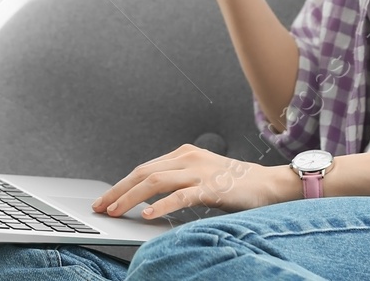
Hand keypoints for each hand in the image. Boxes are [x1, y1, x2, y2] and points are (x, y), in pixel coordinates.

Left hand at [90, 143, 296, 219]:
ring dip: (130, 197)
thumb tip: (148, 198)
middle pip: (143, 172)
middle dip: (118, 190)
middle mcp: (189, 158)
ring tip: (115, 211)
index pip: (144, 168)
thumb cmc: (236, 184)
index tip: (105, 198)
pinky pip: (180, 196)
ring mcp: (200, 171)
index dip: (121, 184)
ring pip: (155, 182)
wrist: (269, 185)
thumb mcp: (201, 177)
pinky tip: (146, 215)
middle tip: (100, 206)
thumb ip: (178, 181)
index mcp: (184, 154)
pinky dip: (160, 206)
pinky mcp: (211, 187)